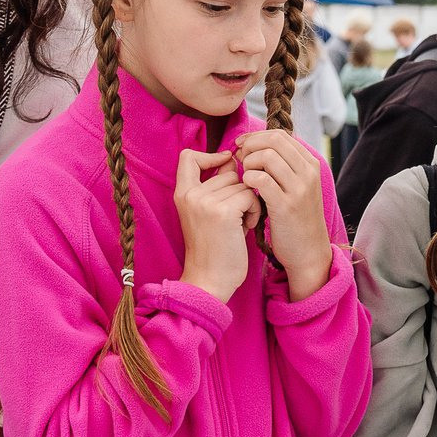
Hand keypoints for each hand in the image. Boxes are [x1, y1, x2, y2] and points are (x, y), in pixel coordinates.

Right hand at [174, 149, 260, 301]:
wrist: (209, 281)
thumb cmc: (214, 248)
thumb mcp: (207, 213)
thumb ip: (216, 187)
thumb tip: (234, 159)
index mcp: (182, 193)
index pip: (188, 156)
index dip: (211, 155)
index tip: (226, 167)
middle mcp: (190, 194)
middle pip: (228, 171)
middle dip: (240, 190)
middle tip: (236, 216)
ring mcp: (205, 202)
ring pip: (243, 183)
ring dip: (249, 202)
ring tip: (240, 224)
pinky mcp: (223, 212)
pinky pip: (250, 195)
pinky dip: (254, 211)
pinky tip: (246, 228)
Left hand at [233, 129, 331, 299]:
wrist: (308, 252)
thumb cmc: (296, 218)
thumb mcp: (297, 187)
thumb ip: (284, 166)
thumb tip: (257, 144)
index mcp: (311, 164)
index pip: (280, 135)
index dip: (256, 137)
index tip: (242, 147)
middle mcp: (309, 172)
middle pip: (273, 140)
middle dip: (250, 146)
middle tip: (240, 161)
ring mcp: (300, 188)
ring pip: (266, 156)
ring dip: (248, 164)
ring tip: (245, 178)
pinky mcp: (286, 205)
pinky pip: (260, 179)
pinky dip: (248, 180)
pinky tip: (246, 190)